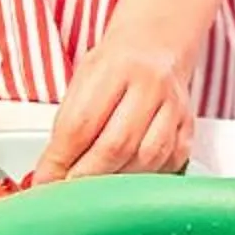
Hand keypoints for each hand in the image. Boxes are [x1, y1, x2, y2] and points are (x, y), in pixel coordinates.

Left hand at [32, 39, 194, 180]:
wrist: (157, 44)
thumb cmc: (115, 64)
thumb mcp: (83, 79)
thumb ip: (68, 123)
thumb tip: (51, 172)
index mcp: (115, 67)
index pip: (81, 123)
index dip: (60, 159)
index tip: (46, 180)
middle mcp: (150, 84)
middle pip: (116, 146)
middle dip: (86, 177)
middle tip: (68, 190)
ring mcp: (174, 105)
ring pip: (146, 159)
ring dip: (117, 182)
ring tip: (97, 186)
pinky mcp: (188, 125)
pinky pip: (170, 162)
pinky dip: (146, 177)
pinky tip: (129, 175)